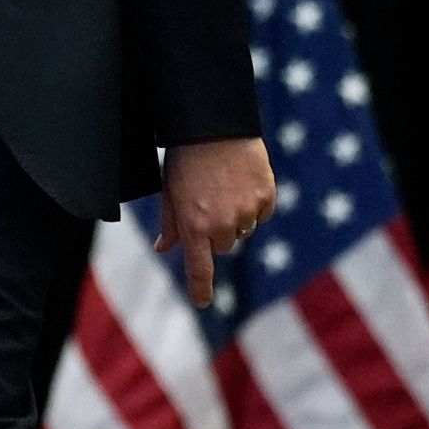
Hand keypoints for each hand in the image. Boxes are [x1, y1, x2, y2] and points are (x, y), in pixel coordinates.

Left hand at [152, 136, 278, 306]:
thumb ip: (170, 223)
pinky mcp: (266, 196)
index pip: (199, 269)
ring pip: (243, 230)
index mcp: (193, 226)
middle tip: (209, 202)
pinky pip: (262, 213)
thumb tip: (163, 248)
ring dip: (236, 217)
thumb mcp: (171, 191)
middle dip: (217, 232)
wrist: (215, 125)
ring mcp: (246, 211)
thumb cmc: (186, 157)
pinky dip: (255, 203)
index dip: (200, 289)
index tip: (202, 303)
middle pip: (223, 246)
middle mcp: (221, 224)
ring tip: (225, 186)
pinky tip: (243, 181)